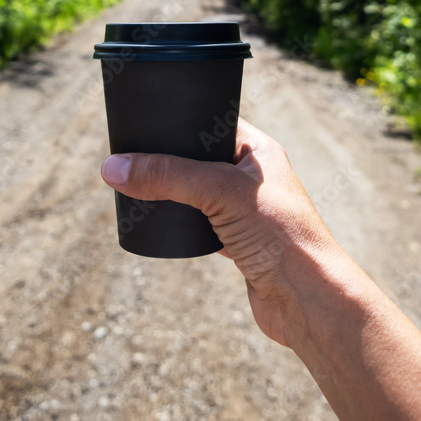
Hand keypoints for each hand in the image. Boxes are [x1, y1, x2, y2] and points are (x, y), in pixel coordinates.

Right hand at [100, 117, 339, 347]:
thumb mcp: (219, 192)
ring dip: (174, 194)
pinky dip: (182, 224)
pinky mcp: (238, 243)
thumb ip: (168, 176)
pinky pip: (201, 224)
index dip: (182, 118)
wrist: (307, 302)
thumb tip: (113, 167)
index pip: (213, 120)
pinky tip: (162, 224)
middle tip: (133, 156)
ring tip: (140, 187)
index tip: (145, 119)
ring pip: (198, 194)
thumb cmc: (280, 236)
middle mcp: (253, 177)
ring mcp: (246, 211)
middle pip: (200, 158)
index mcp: (259, 151)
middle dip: (170, 160)